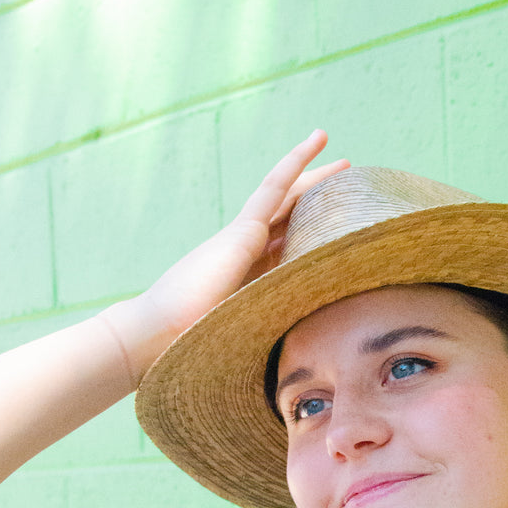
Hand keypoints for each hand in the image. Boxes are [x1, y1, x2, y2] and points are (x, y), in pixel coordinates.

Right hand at [136, 130, 348, 346]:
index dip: (314, 229)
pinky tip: (314, 148)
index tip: (338, 222)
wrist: (157, 338)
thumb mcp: (251, 342)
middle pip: (294, 215)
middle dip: (320, 195)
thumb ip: (277, 336)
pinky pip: (274, 189)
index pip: (292, 244)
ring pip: (289, 197)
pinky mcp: (242, 231)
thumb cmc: (196, 351)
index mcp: (253, 277)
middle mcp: (250, 252)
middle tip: (349, 175)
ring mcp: (244, 238)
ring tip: (343, 157)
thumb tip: (315, 359)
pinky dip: (295, 166)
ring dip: (315, 174)